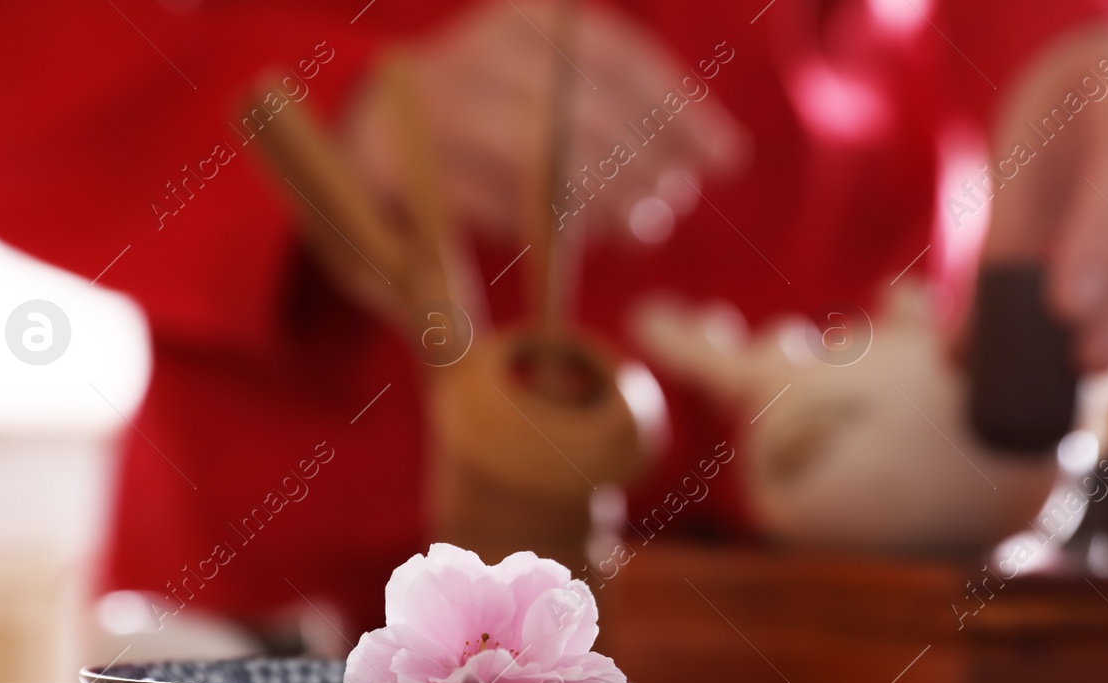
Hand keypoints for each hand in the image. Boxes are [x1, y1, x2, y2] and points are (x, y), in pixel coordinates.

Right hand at [345, 0, 746, 242]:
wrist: (380, 133)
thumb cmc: (499, 112)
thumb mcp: (563, 86)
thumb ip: (637, 111)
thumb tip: (724, 156)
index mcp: (524, 18)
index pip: (615, 54)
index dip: (678, 109)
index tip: (727, 158)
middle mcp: (475, 51)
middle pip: (581, 111)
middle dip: (639, 165)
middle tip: (672, 203)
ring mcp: (435, 111)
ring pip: (539, 161)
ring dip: (602, 204)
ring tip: (640, 226)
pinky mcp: (406, 171)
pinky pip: (496, 206)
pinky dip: (549, 227)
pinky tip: (584, 235)